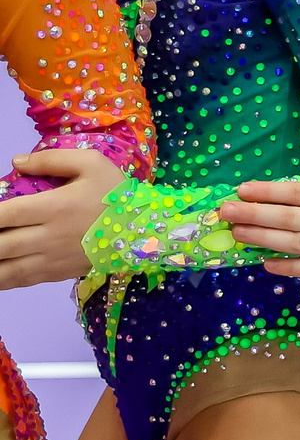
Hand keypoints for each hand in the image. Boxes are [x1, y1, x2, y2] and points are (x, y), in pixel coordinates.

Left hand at [0, 148, 128, 288]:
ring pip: (6, 268)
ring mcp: (52, 259)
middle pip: (1, 244)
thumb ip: (52, 159)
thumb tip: (17, 163)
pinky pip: (20, 280)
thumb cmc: (116, 195)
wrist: (145, 230)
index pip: (7, 213)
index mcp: (55, 207)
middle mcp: (49, 236)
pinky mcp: (57, 273)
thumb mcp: (92, 164)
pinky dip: (1, 278)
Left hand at [221, 152, 299, 284]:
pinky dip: (286, 267)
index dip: (267, 191)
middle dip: (252, 213)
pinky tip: (266, 263)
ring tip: (236, 234)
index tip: (242, 190)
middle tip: (223, 212)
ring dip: (261, 238)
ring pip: (292, 243)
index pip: (297, 192)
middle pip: (287, 217)